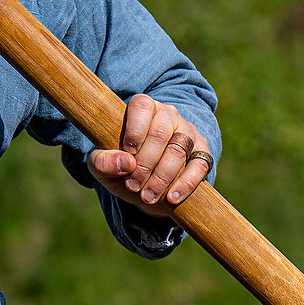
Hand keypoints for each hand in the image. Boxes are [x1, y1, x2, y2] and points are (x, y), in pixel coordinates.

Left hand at [89, 94, 211, 215]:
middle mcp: (168, 115)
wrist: (145, 185)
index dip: (135, 130)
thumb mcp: (101, 166)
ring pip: (178, 150)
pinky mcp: (202, 152)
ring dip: (161, 177)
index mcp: (143, 108)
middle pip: (159, 133)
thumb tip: (125, 162)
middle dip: (145, 164)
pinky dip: (186, 183)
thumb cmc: (120, 166)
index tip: (128, 153)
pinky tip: (172, 198)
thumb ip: (102, 162)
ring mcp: (187, 132)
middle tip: (133, 185)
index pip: (141, 106)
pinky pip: (200, 164)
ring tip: (148, 197)